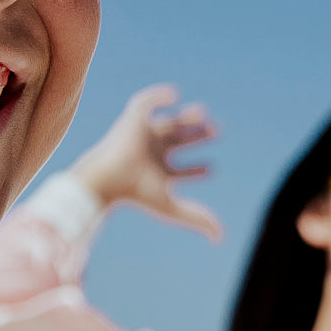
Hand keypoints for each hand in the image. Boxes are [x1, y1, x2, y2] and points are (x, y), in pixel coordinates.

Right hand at [70, 84, 222, 239]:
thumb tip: (220, 237)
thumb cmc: (136, 193)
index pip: (179, 171)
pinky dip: (157, 95)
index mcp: (157, 171)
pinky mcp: (132, 120)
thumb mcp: (170, 206)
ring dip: (185, 117)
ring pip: (167, 122)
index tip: (211, 169)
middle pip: (177, 143)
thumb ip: (196, 218)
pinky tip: (173, 94)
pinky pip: (144, 102)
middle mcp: (150, 152)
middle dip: (197, 137)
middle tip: (216, 131)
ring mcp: (142, 135)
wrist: (109, 177)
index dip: (195, 171)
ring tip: (202, 113)